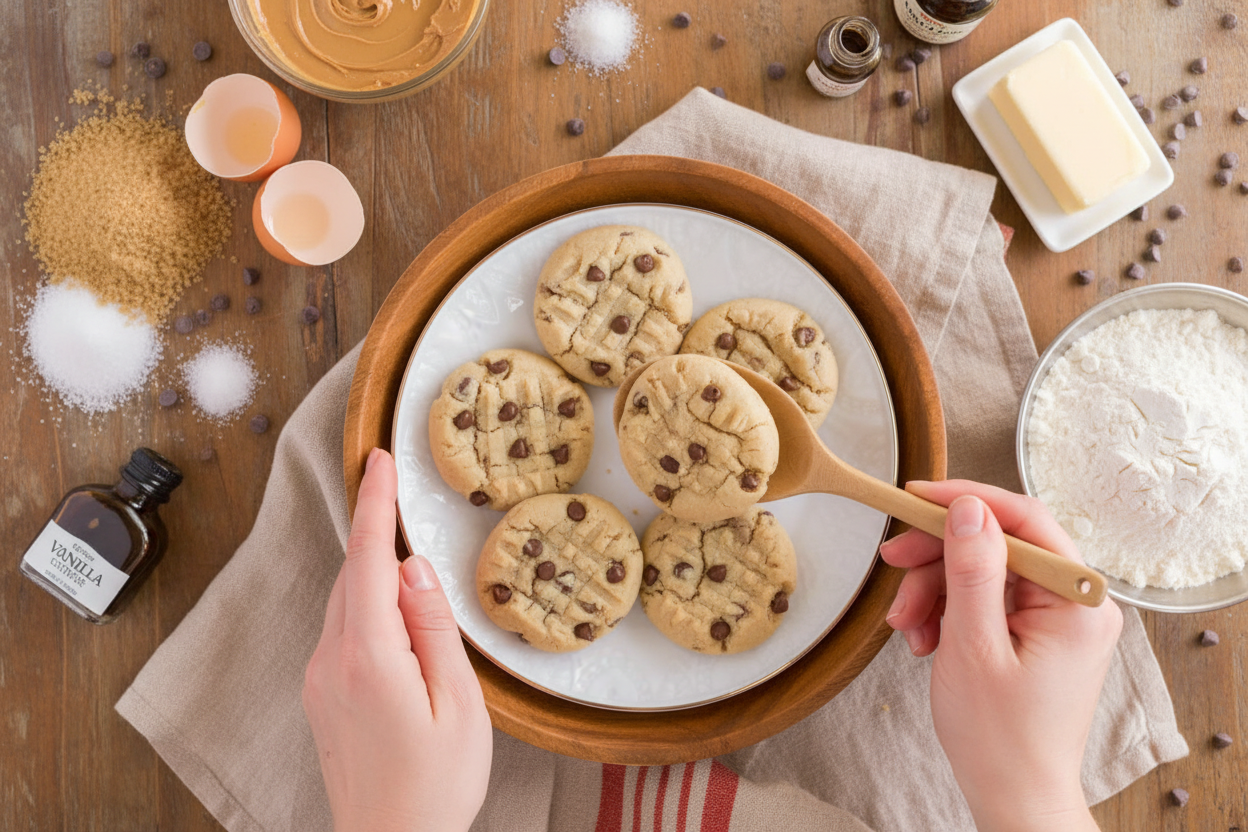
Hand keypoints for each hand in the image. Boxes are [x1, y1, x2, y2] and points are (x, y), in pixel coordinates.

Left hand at [303, 448, 491, 831]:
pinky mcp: (320, 696)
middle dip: (378, 534)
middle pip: (354, 575)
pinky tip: (399, 624)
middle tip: (399, 494)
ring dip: (375, 574)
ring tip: (414, 573)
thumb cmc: (436, 787)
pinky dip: (368, 608)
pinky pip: (343, 631)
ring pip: (346, 602)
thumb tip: (414, 569)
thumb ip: (433, 628)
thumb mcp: (459, 704)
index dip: (375, 505)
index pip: (369, 560)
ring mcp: (319, 680)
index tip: (378, 461)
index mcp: (370, 657)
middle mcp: (332, 662)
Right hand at [879, 480, 1121, 831]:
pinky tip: (924, 639)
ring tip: (906, 627)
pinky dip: (947, 612)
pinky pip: (984, 600)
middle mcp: (1075, 602)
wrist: (1013, 797)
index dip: (966, 501)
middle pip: (997, 545)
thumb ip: (972, 570)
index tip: (916, 497)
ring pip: (982, 571)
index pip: (1024, 520)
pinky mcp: (1036, 633)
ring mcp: (1056, 619)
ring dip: (934, 591)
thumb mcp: (974, 646)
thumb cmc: (1000, 739)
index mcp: (1077, 602)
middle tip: (892, 564)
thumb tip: (968, 508)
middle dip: (938, 557)